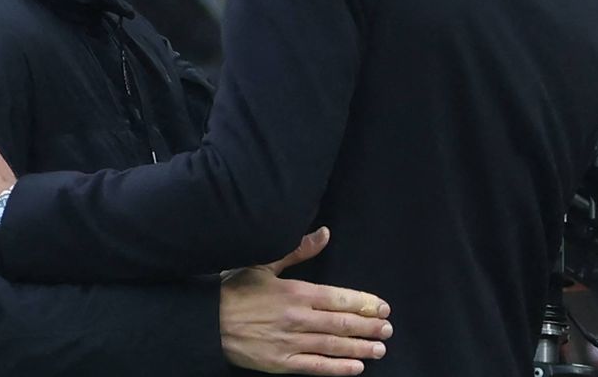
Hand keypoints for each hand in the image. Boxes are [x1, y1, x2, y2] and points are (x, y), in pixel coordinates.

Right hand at [221, 227, 391, 375]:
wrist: (209, 322)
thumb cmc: (236, 291)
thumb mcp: (264, 263)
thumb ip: (298, 250)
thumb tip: (325, 233)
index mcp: (296, 292)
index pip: (339, 298)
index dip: (363, 303)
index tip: (383, 307)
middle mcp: (298, 318)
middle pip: (342, 324)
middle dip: (368, 326)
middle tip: (388, 329)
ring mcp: (291, 342)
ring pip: (333, 346)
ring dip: (360, 348)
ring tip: (379, 348)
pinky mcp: (281, 363)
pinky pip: (315, 367)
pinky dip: (337, 368)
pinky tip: (355, 368)